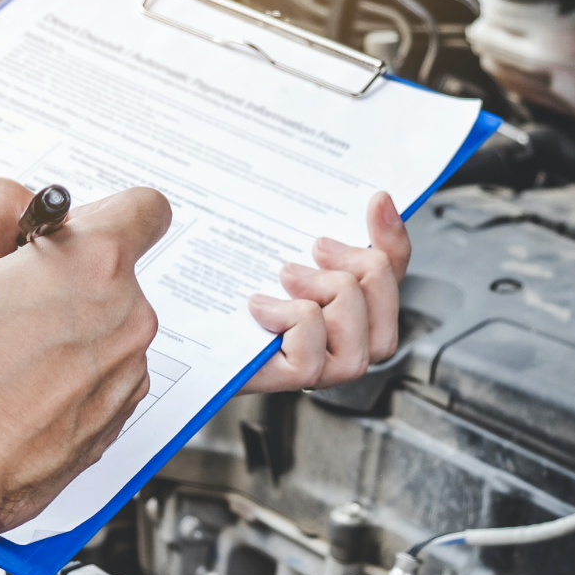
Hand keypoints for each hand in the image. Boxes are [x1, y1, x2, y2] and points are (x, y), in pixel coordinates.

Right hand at [0, 179, 169, 574]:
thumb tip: (21, 198)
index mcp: (96, 265)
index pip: (145, 207)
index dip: (103, 211)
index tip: (69, 228)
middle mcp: (128, 318)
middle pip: (115, 272)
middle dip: (69, 275)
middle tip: (5, 297)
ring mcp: (127, 374)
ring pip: (106, 327)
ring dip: (67, 329)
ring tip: (1, 353)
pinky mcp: (116, 419)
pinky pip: (102, 376)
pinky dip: (69, 376)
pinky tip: (17, 390)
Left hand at [240, 192, 410, 393]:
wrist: (181, 333)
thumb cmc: (230, 295)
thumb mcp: (278, 249)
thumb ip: (327, 234)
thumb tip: (379, 199)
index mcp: (350, 306)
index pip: (393, 268)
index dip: (392, 234)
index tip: (376, 200)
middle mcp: (348, 338)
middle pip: (383, 289)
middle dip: (355, 262)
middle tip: (314, 252)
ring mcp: (327, 364)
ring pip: (354, 312)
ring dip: (321, 288)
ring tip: (286, 279)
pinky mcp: (298, 375)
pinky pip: (314, 338)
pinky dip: (288, 315)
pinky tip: (261, 308)